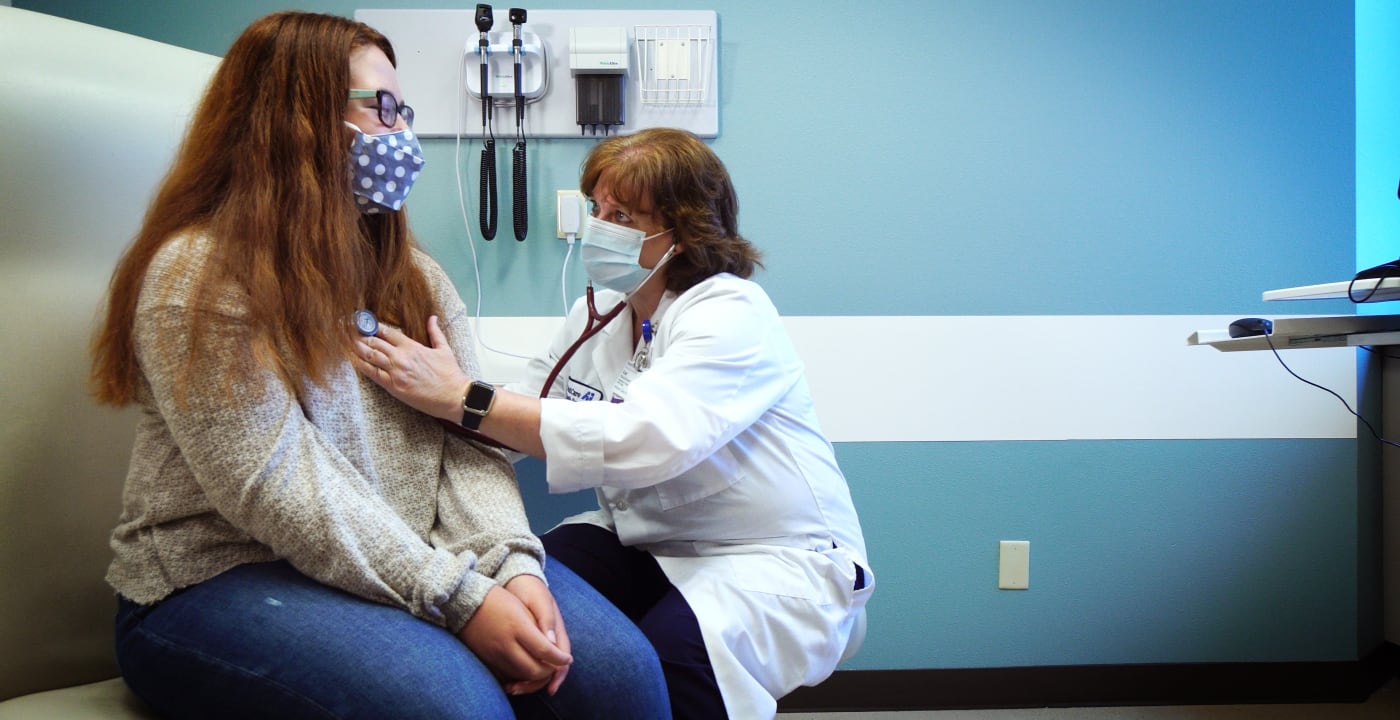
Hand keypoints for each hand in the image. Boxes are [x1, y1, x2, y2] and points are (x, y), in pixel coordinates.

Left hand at [353, 316, 466, 420]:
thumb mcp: (444, 349)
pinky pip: (372, 374)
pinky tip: (353, 360)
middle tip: (347, 331)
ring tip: (345, 342)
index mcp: (413, 347)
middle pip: (374, 342)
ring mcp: (396, 372)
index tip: (362, 322)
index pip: (387, 332)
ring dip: (356, 348)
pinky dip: (361, 366)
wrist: (454, 396)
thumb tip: (432, 318)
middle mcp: (401, 357)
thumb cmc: (451, 374)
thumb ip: (435, 332)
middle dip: (360, 336)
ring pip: (370, 356)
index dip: (373, 326)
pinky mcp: (393, 387)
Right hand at [458, 585, 572, 692]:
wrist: (465, 602)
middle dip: (549, 672)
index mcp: (518, 627)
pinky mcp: (486, 661)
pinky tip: (524, 672)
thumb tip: (554, 648)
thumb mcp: (522, 607)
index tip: (567, 659)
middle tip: (555, 666)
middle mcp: (506, 645)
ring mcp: (494, 655)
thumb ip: (539, 627)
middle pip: (534, 670)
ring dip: (535, 677)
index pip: (545, 651)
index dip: (559, 658)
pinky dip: (518, 678)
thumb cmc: (497, 600)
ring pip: (521, 676)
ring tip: (543, 669)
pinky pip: (506, 677)